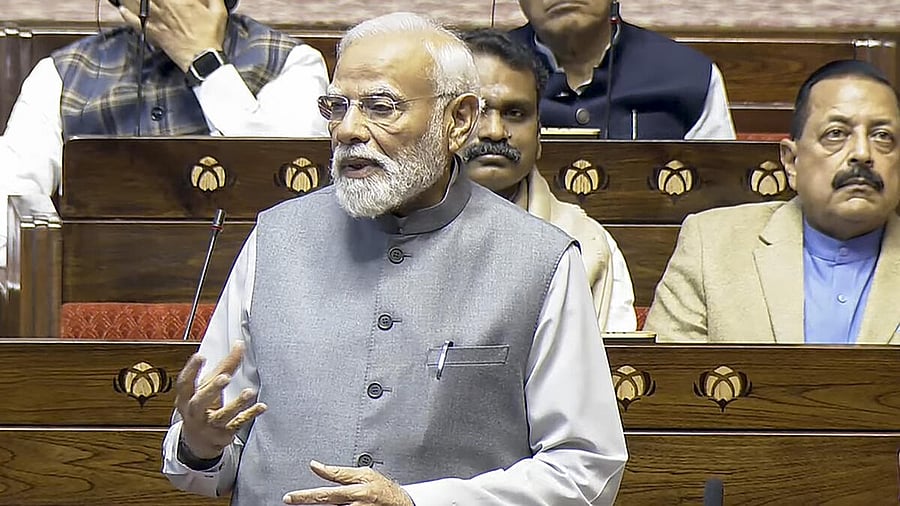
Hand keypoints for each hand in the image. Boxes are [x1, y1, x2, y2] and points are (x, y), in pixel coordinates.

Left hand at [118, 0, 226, 71]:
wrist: (201, 58)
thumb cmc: (210, 35)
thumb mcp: (219, 11)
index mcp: (180, 0)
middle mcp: (165, 6)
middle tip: (154, 0)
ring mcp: (156, 19)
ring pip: (137, 2)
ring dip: (133, 0)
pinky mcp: (152, 32)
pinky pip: (133, 21)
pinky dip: (125, 14)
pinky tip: (122, 8)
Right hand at [174, 341, 266, 458]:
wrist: (199, 441)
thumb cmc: (203, 407)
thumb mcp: (208, 386)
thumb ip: (224, 366)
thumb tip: (239, 344)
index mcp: (186, 399)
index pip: (184, 384)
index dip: (191, 370)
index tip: (200, 356)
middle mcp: (195, 413)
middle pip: (200, 401)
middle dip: (212, 389)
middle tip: (225, 377)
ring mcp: (209, 426)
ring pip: (222, 416)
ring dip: (236, 404)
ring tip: (249, 392)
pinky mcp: (224, 434)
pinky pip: (237, 424)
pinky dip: (250, 415)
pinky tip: (261, 407)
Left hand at [282, 460, 413, 505]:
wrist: (403, 504)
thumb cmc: (384, 489)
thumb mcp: (364, 474)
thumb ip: (339, 472)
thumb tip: (315, 466)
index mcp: (357, 489)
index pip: (326, 490)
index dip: (306, 494)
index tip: (290, 496)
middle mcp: (357, 503)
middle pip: (327, 502)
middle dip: (306, 501)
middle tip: (291, 500)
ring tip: (311, 503)